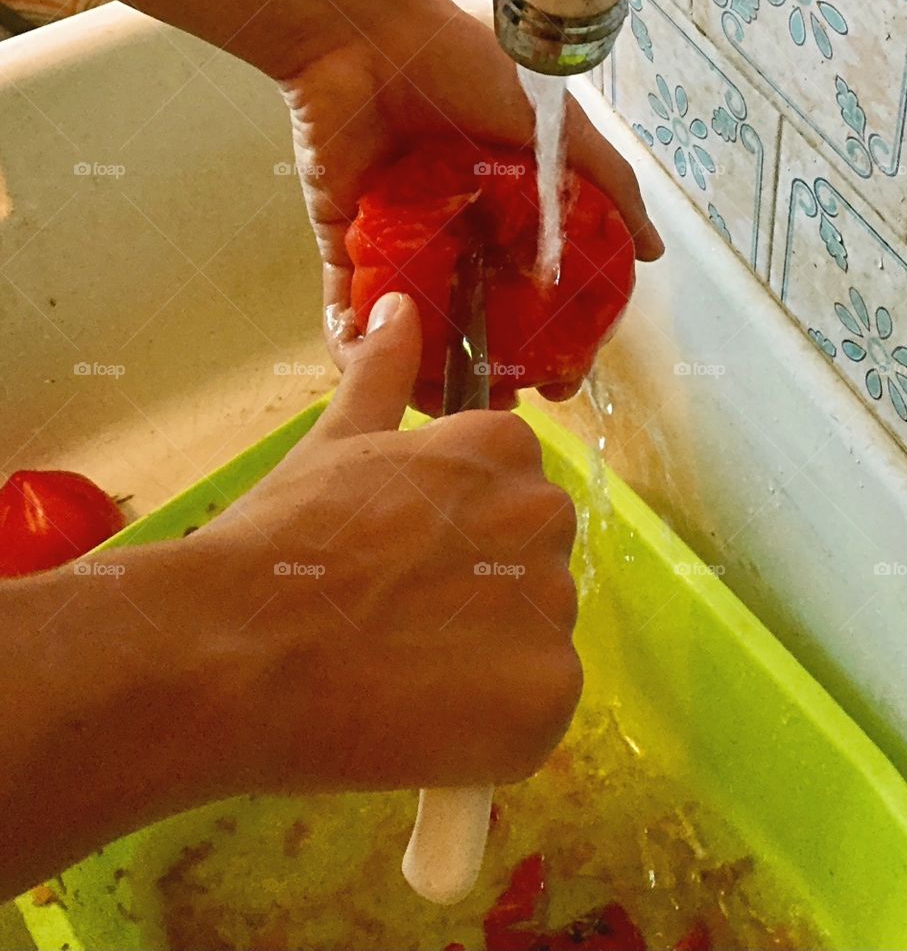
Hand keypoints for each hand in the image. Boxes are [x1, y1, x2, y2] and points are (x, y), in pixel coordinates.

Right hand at [197, 292, 581, 792]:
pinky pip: (539, 708)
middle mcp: (542, 517)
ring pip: (538, 635)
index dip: (458, 534)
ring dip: (491, 657)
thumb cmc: (280, 540)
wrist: (240, 650)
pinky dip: (495, 720)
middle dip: (485, 588)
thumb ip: (382, 372)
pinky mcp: (549, 693)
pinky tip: (428, 720)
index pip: (514, 491)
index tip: (404, 559)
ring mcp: (551, 606)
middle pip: (534, 560)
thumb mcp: (333, 442)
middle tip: (403, 618)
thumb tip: (399, 301)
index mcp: (500, 451)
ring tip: (405, 672)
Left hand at [279, 0, 663, 400]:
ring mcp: (398, 239)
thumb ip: (607, 184)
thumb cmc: (468, 71)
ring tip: (439, 404)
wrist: (366, 34)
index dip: (552, 339)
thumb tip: (655, 251)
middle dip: (490, 368)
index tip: (561, 381)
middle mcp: (457, 229)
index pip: (535, 288)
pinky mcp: (343, 239)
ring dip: (425, 368)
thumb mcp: (556, 128)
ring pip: (413, 322)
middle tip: (500, 404)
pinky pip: (346, 303)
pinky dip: (353, 340)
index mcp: (506, 208)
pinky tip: (373, 373)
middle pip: (477, 316)